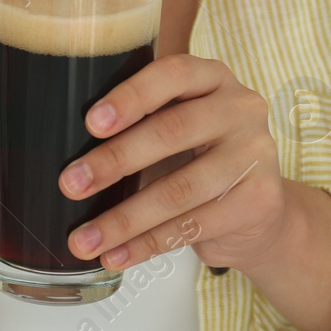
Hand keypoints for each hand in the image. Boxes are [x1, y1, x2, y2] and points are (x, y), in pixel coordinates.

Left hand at [58, 54, 290, 273]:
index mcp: (213, 77)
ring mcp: (255, 154)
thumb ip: (140, 124)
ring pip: (179, 189)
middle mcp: (241, 108)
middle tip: (71, 184)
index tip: (91, 123)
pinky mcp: (259, 200)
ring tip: (84, 239)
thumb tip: (69, 153)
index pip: (174, 74)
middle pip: (173, 131)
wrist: (261, 210)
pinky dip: (146, 245)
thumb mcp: (178, 127)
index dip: (131, 97)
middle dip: (115, 161)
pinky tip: (116, 256)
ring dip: (123, 219)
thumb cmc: (202, 159)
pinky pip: (192, 226)